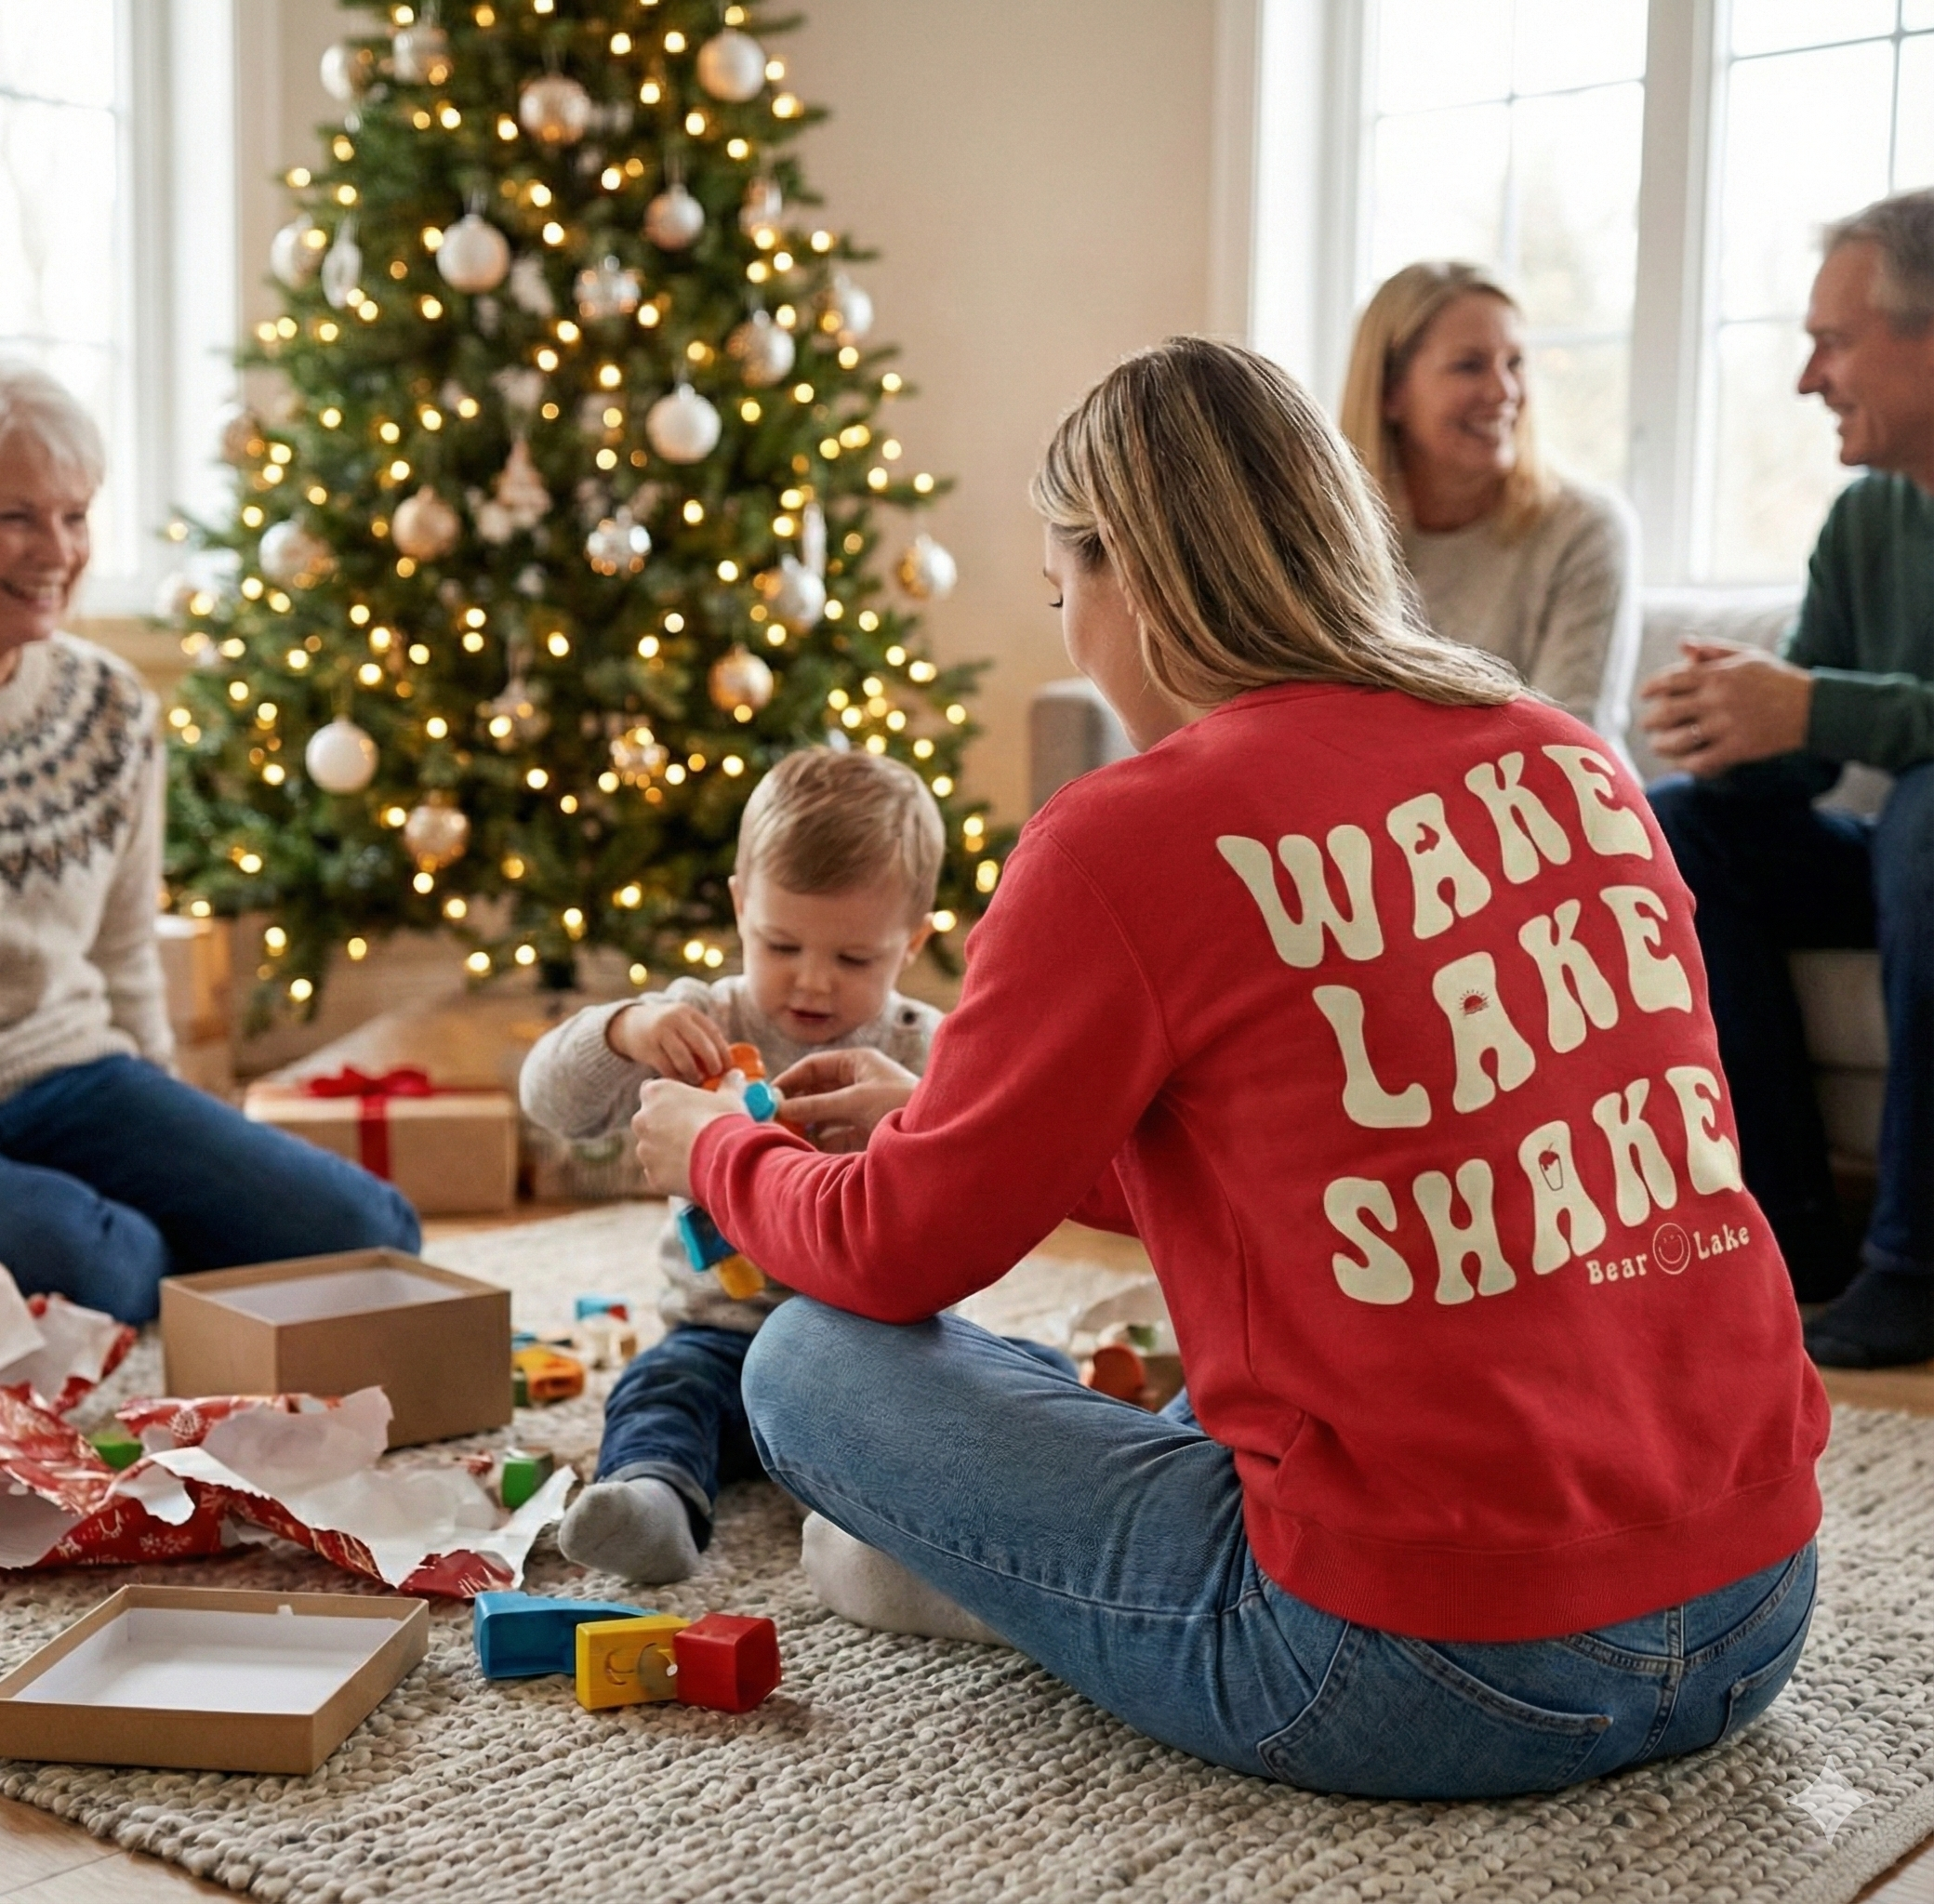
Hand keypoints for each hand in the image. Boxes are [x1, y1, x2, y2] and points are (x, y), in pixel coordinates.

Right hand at [607, 1001, 731, 1083]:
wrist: (630, 1024)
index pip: (712, 1031)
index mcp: (689, 1013)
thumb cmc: (668, 1030)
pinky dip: (676, 1077)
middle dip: (711, 1061)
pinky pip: (666, 1067)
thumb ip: (702, 1038)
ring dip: (693, 1072)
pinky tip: (680, 1081)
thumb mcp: (684, 1025)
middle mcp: (675, 1019)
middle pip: (700, 1043)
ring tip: (697, 1079)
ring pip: (683, 1057)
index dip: (723, 1051)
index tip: (730, 1067)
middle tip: (715, 1074)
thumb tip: (727, 1064)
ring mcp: (660, 1032)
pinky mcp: (648, 1048)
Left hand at [630, 1079, 744, 1199]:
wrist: (724, 1161)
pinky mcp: (652, 1175)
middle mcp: (642, 1120)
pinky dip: (673, 1172)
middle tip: (692, 1130)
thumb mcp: (731, 1097)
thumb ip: (729, 1084)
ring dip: (669, 1150)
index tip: (686, 1103)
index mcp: (656, 1093)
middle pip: (649, 1120)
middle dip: (665, 1125)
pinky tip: (694, 1171)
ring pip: (653, 1148)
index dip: (669, 1097)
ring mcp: (644, 1149)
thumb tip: (735, 1074)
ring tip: (696, 1154)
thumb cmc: (724, 1121)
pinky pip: (660, 1172)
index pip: (652, 1090)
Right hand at [771, 1048, 918, 1152]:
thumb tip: (781, 1108)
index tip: (769, 1096)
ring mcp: (862, 1106)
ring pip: (825, 1113)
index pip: (815, 1065)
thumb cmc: (899, 1104)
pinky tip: (807, 1148)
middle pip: (817, 1089)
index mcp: (858, 1062)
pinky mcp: (866, 1130)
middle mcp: (859, 1081)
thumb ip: (816, 1106)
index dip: (791, 1079)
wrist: (933, 1133)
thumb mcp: (853, 1101)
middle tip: (772, 1119)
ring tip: (786, 1136)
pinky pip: (836, 1133)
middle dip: (796, 1104)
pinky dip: (821, 1140)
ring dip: (807, 1124)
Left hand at [1639, 638, 1813, 775]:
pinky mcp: (1737, 749)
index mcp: (1717, 674)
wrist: (1811, 707)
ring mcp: (1726, 726)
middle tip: (1647, 724)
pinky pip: (1700, 762)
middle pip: (1666, 712)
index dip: (1651, 688)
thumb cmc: (1775, 678)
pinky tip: (1682, 762)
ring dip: (1661, 745)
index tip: (1643, 695)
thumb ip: (1712, 650)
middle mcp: (1718, 700)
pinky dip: (1686, 764)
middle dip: (1651, 721)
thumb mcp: (1746, 656)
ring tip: (1657, 745)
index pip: (1670, 680)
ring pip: (1678, 740)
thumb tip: (1681, 643)